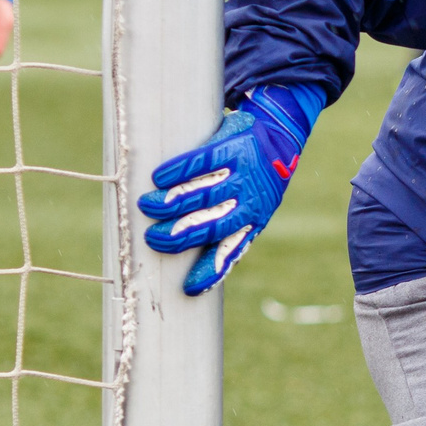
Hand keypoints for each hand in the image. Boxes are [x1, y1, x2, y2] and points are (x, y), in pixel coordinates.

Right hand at [137, 85, 322, 296]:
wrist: (278, 136)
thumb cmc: (254, 181)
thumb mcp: (251, 208)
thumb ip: (226, 231)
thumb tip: (192, 273)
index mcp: (252, 220)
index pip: (230, 251)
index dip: (210, 272)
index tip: (187, 288)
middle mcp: (248, 200)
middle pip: (210, 224)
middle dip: (179, 235)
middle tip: (151, 238)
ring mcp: (241, 174)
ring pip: (203, 193)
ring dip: (172, 202)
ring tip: (147, 206)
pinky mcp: (232, 148)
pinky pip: (203, 161)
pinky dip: (179, 170)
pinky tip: (159, 177)